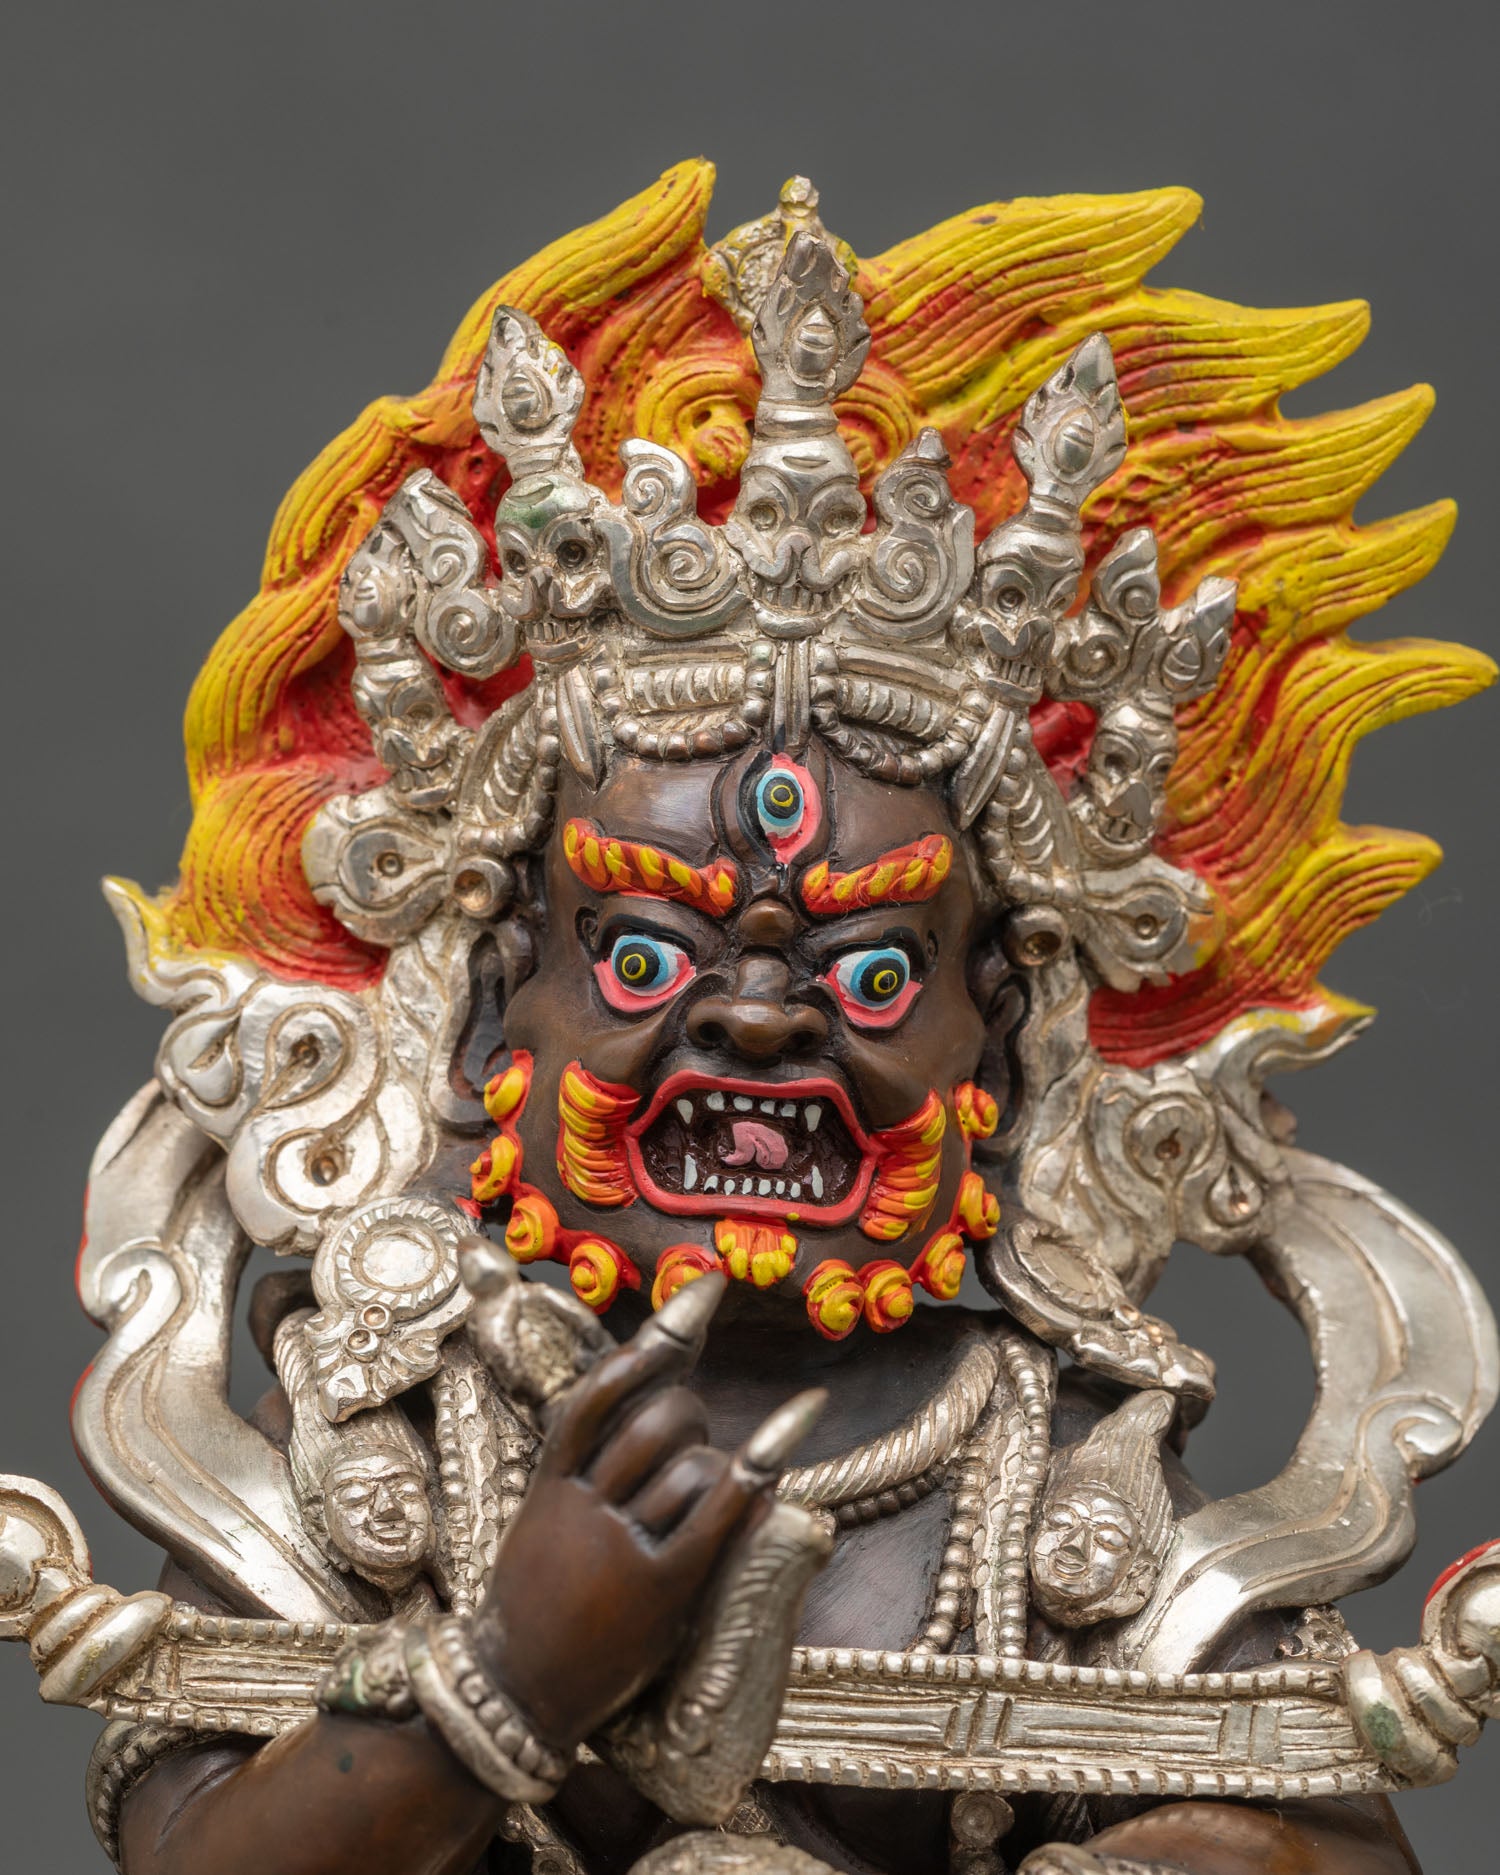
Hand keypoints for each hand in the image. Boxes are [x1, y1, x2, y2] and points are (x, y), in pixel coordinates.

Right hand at [464, 1263, 820, 1751]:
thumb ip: (584, 1462)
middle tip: (687, 1453)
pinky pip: (719, 1513)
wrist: (511, 1696)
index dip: (658, 1337)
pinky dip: (759, 1467)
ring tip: (696, 1507)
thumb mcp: (541, 1522)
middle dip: (690, 1420)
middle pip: (660, 1420)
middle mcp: (582, 1505)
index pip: (603, 1390)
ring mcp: (618, 1548)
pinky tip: (790, 1429)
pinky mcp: (659, 1591)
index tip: (711, 1285)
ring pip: (694, 1466)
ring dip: (713, 1472)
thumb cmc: (538, 1603)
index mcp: (551, 1483)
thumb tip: (653, 1388)